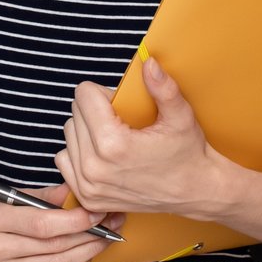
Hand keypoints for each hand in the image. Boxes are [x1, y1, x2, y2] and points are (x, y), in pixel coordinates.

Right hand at [0, 186, 124, 261]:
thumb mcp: (13, 192)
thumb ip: (46, 195)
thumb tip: (78, 191)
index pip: (42, 224)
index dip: (76, 220)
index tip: (97, 213)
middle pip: (53, 247)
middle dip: (89, 235)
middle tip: (111, 224)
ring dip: (88, 253)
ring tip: (104, 238)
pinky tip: (87, 256)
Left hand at [54, 56, 229, 216]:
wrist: (196, 193)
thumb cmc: (188, 154)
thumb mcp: (180, 117)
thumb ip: (163, 88)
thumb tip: (148, 63)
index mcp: (113, 144)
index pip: (83, 95)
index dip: (103, 93)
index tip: (120, 104)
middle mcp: (94, 167)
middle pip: (75, 113)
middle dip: (95, 111)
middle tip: (121, 121)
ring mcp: (89, 185)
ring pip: (69, 135)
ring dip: (86, 131)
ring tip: (113, 138)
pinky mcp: (87, 197)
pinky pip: (64, 160)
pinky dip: (79, 153)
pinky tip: (102, 155)